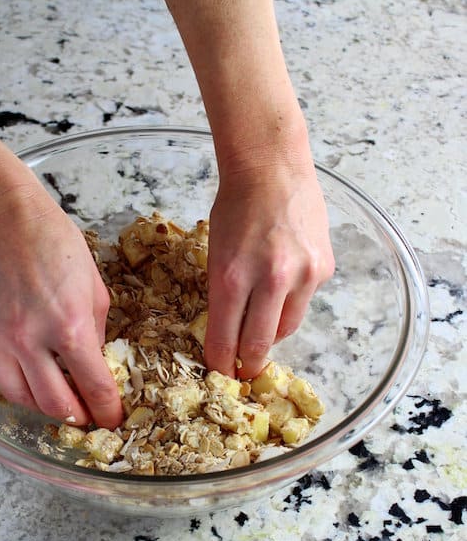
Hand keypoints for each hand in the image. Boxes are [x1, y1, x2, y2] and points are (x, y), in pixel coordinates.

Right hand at [0, 182, 122, 428]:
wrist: (3, 218)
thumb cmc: (56, 245)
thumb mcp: (94, 289)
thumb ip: (96, 334)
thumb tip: (93, 366)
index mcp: (69, 326)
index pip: (93, 387)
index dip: (106, 411)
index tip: (110, 419)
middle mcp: (28, 339)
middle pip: (53, 406)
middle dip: (75, 417)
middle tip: (83, 414)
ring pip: (18, 396)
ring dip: (41, 403)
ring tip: (54, 394)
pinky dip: (13, 367)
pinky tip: (22, 349)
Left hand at [205, 151, 334, 379]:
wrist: (272, 169)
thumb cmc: (235, 208)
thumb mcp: (216, 253)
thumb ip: (225, 293)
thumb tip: (231, 329)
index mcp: (231, 276)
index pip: (224, 336)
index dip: (220, 360)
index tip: (220, 371)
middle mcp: (269, 279)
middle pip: (259, 343)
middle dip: (248, 363)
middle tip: (244, 370)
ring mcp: (302, 274)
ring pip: (287, 327)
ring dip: (272, 334)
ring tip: (262, 331)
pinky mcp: (324, 268)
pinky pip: (305, 301)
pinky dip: (291, 302)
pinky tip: (283, 286)